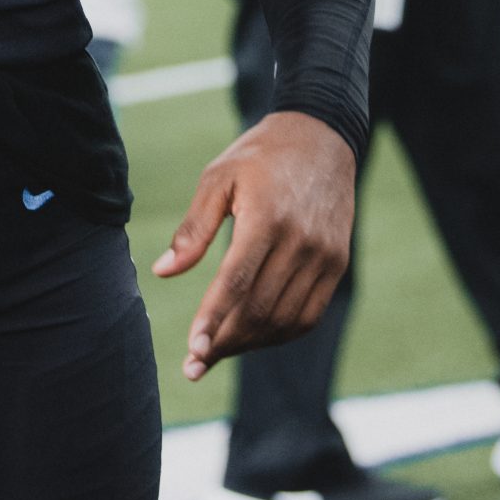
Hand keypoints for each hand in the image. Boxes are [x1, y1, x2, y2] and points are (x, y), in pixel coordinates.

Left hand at [154, 110, 354, 379]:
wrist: (321, 136)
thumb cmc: (260, 157)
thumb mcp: (218, 177)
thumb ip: (193, 228)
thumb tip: (162, 272)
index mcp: (266, 217)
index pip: (236, 282)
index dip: (212, 320)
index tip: (192, 352)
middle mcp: (300, 241)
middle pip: (259, 309)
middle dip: (224, 342)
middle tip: (194, 363)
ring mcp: (324, 256)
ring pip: (285, 319)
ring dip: (250, 343)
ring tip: (218, 351)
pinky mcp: (336, 264)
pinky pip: (308, 315)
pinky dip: (280, 334)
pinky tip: (254, 337)